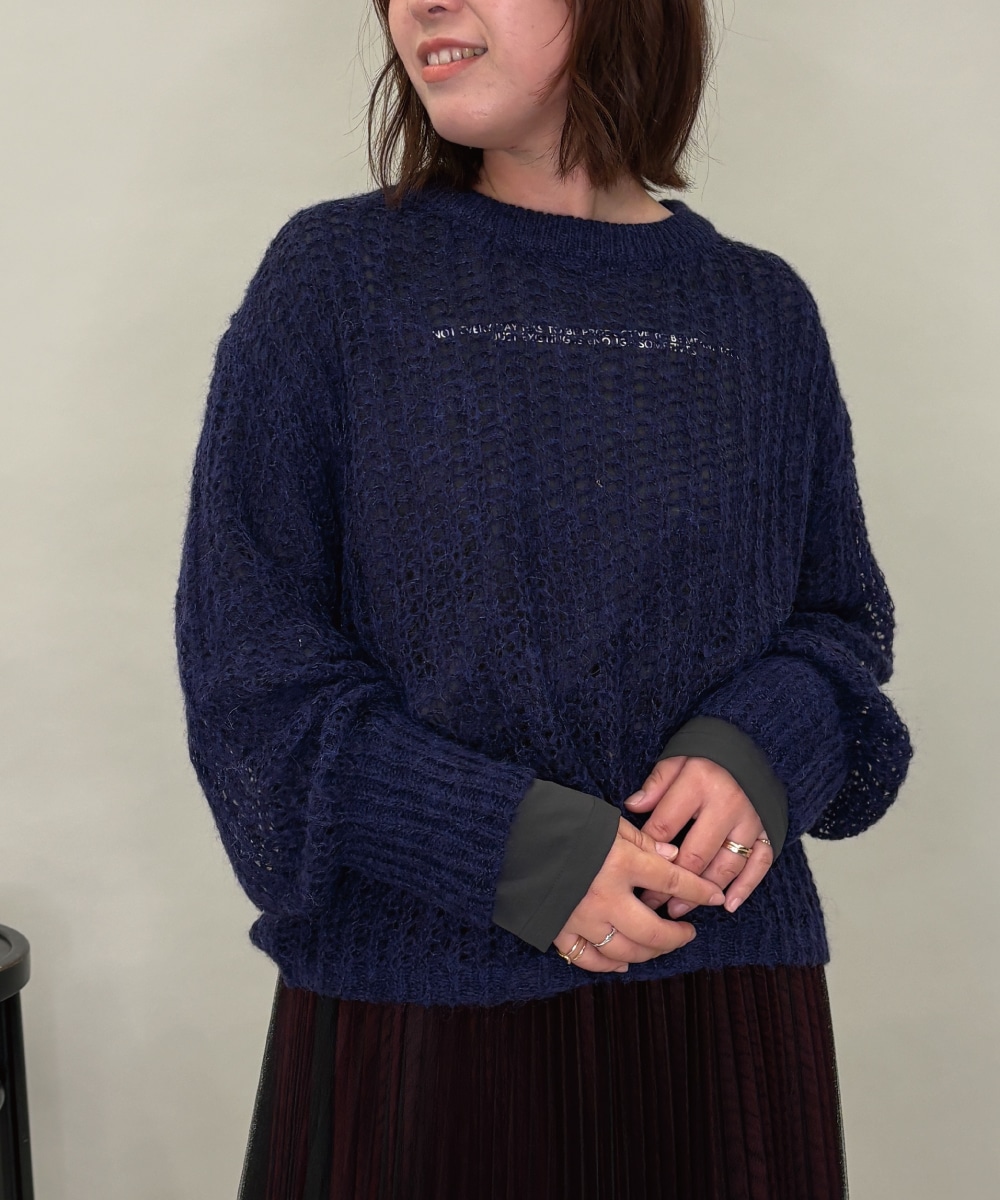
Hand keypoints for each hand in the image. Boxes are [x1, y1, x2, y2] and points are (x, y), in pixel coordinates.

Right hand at [551, 817, 725, 973]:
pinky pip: (589, 959)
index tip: (715, 897)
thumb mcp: (607, 821)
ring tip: (661, 944)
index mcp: (620, 862)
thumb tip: (672, 856)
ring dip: (650, 952)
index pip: (672, 882)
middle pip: (654, 930)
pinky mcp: (559, 931)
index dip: (699, 891)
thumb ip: (642, 840)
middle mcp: (605, 896)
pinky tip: (624, 960)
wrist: (509, 836)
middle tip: (688, 932)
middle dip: (677, 936)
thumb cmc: (562, 822)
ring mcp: (582, 919)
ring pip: (626, 950)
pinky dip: (609, 963)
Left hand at [624, 756, 773, 916]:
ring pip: (726, 865)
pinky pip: (759, 864)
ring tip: (678, 908)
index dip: (648, 853)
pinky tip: (727, 905)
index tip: (635, 873)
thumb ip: (656, 784)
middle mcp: (727, 803)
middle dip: (671, 884)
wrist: (752, 750)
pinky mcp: (768, 831)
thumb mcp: (677, 760)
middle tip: (652, 902)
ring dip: (702, 892)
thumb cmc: (707, 759)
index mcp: (699, 782)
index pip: (666, 825)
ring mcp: (750, 820)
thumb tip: (632, 806)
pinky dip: (745, 887)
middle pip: (695, 853)